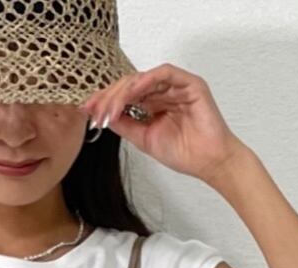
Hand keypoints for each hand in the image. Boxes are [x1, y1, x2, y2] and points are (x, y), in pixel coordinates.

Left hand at [82, 63, 245, 183]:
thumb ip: (126, 125)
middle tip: (95, 110)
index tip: (88, 111)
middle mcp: (163, 91)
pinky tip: (133, 92)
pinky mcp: (190, 83)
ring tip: (110, 108)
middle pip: (130, 85)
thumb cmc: (185, 153)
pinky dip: (147, 80)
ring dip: (124, 92)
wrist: (209, 162)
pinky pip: (165, 73)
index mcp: (154, 103)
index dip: (106, 101)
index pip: (126, 96)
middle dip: (109, 96)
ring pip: (143, 78)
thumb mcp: (145, 139)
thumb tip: (104, 115)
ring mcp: (177, 86)